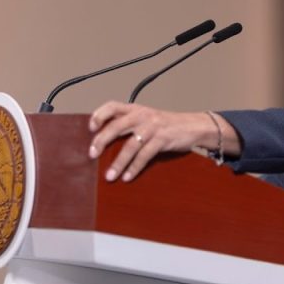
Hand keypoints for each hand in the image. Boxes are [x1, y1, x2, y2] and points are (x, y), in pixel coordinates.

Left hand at [88, 102, 237, 181]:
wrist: (193, 126)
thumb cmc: (166, 125)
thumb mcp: (147, 119)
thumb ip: (129, 124)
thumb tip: (104, 140)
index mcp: (135, 109)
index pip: (112, 106)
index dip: (99, 115)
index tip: (90, 128)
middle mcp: (142, 115)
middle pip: (116, 126)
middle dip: (102, 141)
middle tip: (92, 154)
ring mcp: (153, 127)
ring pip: (130, 145)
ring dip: (118, 162)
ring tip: (110, 175)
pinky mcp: (163, 139)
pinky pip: (145, 156)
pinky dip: (134, 168)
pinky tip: (127, 177)